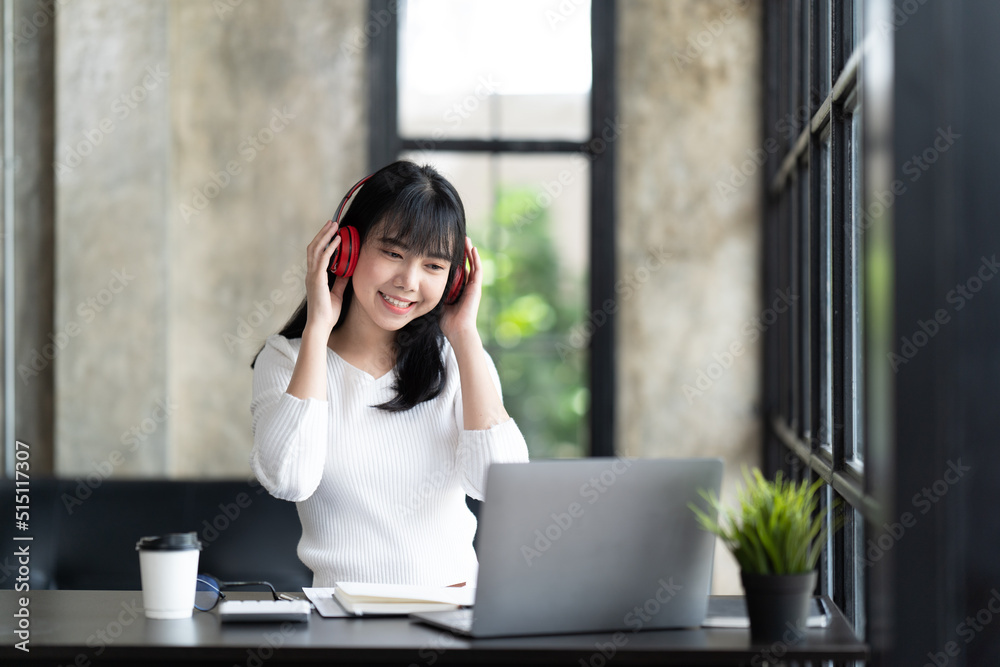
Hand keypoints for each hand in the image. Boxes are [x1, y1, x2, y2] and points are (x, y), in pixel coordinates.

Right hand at [303, 220, 348, 334]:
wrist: (321, 326)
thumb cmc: (327, 313)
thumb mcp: (337, 294)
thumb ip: (340, 282)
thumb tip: (347, 271)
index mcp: (314, 277)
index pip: (316, 254)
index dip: (322, 241)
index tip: (331, 232)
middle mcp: (311, 274)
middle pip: (313, 247)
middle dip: (322, 233)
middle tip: (332, 223)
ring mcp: (312, 276)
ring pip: (316, 249)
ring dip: (325, 235)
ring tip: (334, 225)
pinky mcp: (317, 279)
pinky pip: (323, 259)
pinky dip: (330, 247)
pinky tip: (338, 240)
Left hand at [440, 237, 481, 343]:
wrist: (458, 330)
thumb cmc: (447, 321)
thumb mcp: (438, 302)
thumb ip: (434, 292)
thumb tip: (420, 286)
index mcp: (459, 289)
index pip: (457, 270)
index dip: (454, 259)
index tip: (448, 248)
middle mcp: (467, 286)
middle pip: (466, 264)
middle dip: (462, 251)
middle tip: (459, 238)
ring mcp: (473, 286)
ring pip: (473, 264)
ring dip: (470, 251)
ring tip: (466, 239)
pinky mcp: (476, 288)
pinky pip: (477, 270)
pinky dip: (476, 259)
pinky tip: (473, 249)